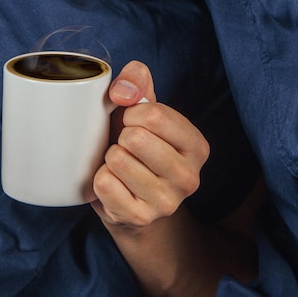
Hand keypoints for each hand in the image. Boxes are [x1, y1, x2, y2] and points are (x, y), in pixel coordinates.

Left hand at [92, 60, 209, 227]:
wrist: (130, 197)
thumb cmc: (137, 143)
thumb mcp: (142, 107)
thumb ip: (137, 80)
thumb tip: (122, 91)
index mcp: (197, 146)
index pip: (154, 115)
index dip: (132, 112)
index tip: (133, 121)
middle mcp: (189, 178)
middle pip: (135, 138)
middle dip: (122, 136)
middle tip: (127, 146)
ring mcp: (166, 203)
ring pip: (117, 160)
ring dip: (110, 157)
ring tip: (122, 164)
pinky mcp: (139, 218)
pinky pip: (103, 184)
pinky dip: (100, 179)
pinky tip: (115, 183)